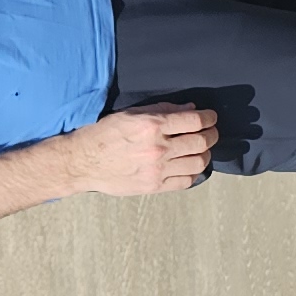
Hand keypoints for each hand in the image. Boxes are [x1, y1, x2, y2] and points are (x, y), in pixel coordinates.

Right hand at [56, 104, 216, 194]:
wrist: (83, 162)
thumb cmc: (104, 134)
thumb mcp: (130, 114)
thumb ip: (162, 110)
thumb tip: (190, 109)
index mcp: (152, 125)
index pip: (195, 120)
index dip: (208, 118)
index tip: (210, 117)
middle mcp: (158, 148)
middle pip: (202, 142)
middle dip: (211, 134)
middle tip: (210, 132)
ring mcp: (157, 170)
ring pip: (198, 162)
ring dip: (205, 154)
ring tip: (201, 150)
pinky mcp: (154, 186)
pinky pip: (186, 181)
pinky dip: (193, 173)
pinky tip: (189, 166)